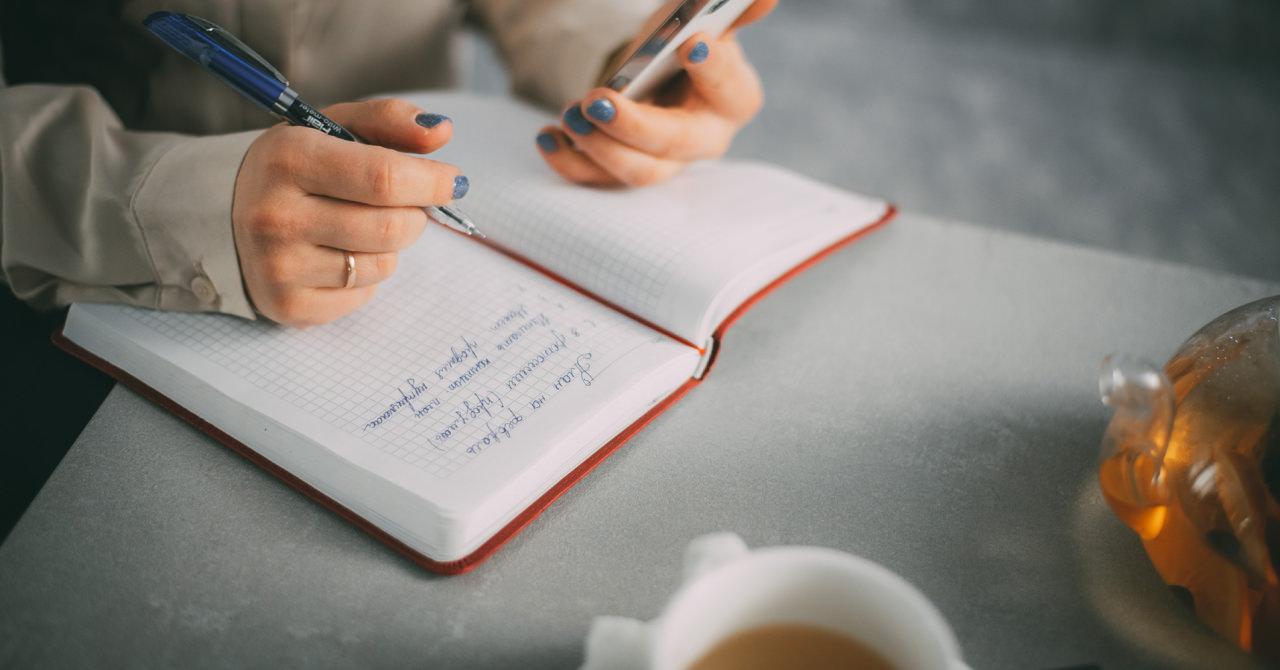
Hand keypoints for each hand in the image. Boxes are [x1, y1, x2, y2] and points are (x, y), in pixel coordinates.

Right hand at [231, 100, 466, 326]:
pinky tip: (337, 255)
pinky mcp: (288, 307)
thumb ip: (389, 121)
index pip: (384, 178)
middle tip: (406, 204)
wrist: (222, 213)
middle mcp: (277, 216)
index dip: (432, 181)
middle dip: (415, 214)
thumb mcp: (332, 127)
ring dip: (390, 245)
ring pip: (384, 264)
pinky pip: (364, 296)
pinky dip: (367, 276)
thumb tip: (442, 134)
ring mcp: (279, 267)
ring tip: (359, 226)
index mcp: (289, 159)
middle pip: (393, 227)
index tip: (454, 181)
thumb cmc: (295, 167)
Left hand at [536, 0, 777, 186]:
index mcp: (734, 97)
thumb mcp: (699, 18)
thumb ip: (724, 8)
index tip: (692, 44)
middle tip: (599, 100)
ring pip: (639, 171)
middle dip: (635, 124)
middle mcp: (704, 139)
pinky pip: (598, 179)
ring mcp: (665, 163)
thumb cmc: (681, 44)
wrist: (653, 75)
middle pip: (676, 142)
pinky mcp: (624, 172)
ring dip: (600, 147)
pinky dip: (570, 161)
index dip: (714, 70)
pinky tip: (548, 135)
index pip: (730, 89)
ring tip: (570, 115)